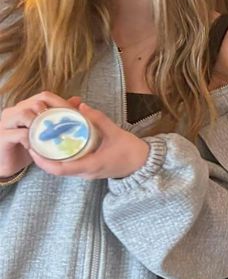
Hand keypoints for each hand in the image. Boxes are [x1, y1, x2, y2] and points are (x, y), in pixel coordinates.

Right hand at [0, 91, 79, 177]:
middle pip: (36, 103)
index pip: (44, 96)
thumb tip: (77, 100)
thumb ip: (57, 114)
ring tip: (49, 137)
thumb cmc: (26, 145)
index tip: (74, 115)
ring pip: (24, 114)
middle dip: (53, 115)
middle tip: (64, 128)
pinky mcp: (2, 137)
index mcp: (24, 107)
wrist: (7, 163)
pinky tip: (37, 147)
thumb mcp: (44, 129)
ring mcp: (5, 122)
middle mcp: (13, 111)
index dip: (61, 103)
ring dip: (41, 125)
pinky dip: (31, 140)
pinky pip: (19, 134)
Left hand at [30, 103, 149, 180]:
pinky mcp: (89, 170)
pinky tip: (58, 146)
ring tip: (42, 142)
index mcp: (90, 165)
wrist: (143, 164)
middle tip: (33, 140)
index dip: (43, 160)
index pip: (59, 169)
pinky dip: (60, 158)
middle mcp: (85, 172)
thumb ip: (98, 119)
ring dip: (49, 158)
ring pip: (61, 169)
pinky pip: (69, 166)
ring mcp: (87, 173)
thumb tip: (80, 106)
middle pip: (56, 169)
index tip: (33, 148)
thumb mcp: (115, 132)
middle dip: (42, 157)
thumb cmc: (130, 150)